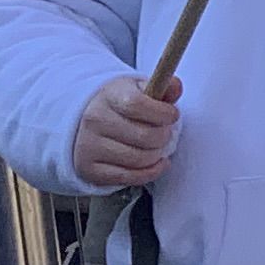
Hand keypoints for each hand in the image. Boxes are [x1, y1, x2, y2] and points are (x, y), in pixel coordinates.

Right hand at [74, 75, 178, 189]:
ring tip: (158, 146)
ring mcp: (90, 146)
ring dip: (158, 154)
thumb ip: (163, 88)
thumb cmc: (121, 105)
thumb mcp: (140, 90)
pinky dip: (151, 172)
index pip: (137, 105)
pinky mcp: (91, 169)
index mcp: (109, 96)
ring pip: (140, 159)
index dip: (163, 112)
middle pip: (145, 136)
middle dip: (164, 136)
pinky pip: (130, 178)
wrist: (88, 121)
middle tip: (165, 132)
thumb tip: (176, 86)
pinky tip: (157, 162)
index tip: (172, 115)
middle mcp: (95, 120)